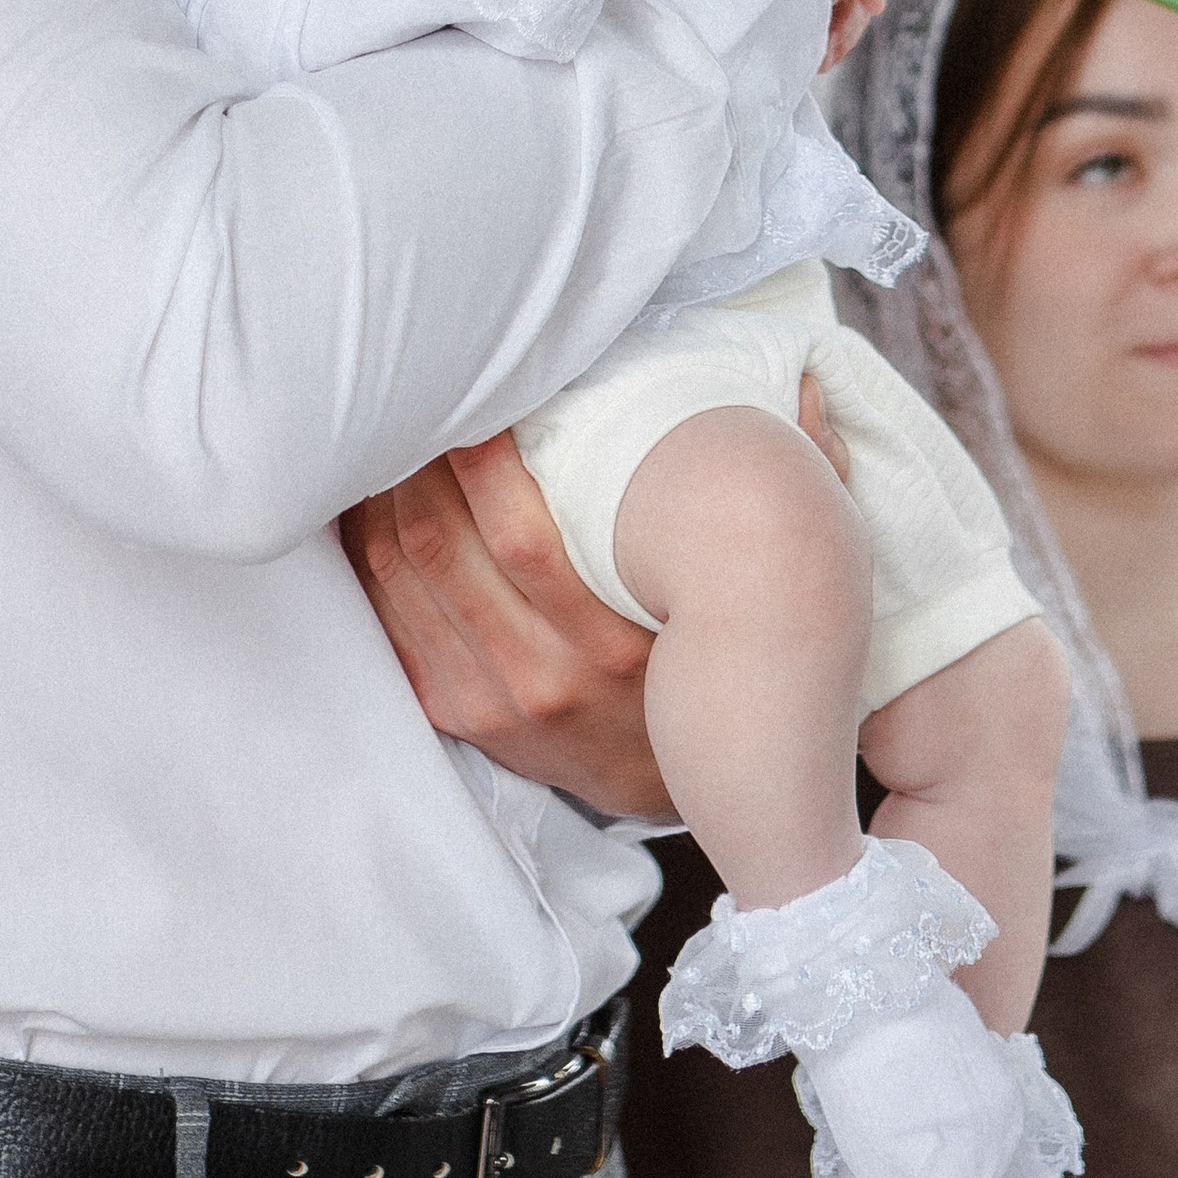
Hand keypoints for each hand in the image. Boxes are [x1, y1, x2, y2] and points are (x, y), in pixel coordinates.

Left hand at [344, 389, 855, 805]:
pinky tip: (371, 499)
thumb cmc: (730, 663)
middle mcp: (544, 682)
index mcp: (616, 646)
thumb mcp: (777, 596)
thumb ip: (801, 488)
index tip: (480, 387)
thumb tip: (806, 388)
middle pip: (442, 544)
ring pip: (405, 574)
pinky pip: (389, 619)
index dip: (479, 454)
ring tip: (389, 427)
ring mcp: (492, 705)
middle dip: (416, 456)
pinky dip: (372, 551)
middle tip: (420, 387)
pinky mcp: (458, 715)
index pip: (521, 537)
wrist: (701, 789)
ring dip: (383, 493)